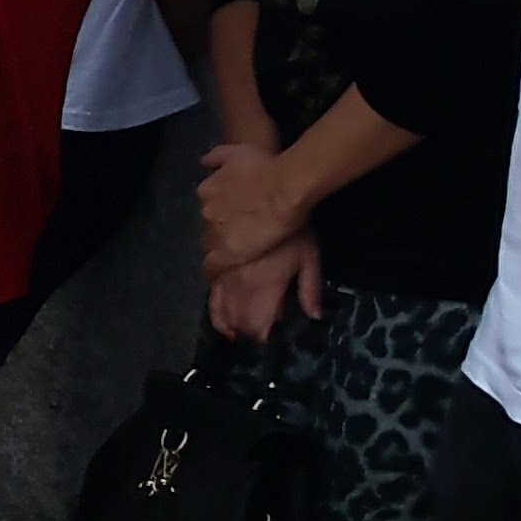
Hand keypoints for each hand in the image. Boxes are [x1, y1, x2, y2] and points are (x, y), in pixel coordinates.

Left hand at [198, 140, 309, 274]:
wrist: (285, 188)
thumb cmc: (268, 167)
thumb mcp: (239, 152)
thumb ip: (217, 156)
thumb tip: (203, 162)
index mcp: (207, 190)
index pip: (208, 210)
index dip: (219, 218)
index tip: (231, 223)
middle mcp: (207, 211)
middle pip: (209, 227)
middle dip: (221, 231)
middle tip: (240, 235)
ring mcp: (215, 232)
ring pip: (212, 245)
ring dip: (221, 248)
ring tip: (238, 253)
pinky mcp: (227, 251)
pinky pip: (214, 265)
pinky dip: (217, 269)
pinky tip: (224, 272)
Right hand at [209, 232, 323, 342]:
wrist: (269, 185)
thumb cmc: (295, 225)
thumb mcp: (310, 257)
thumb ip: (309, 289)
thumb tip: (314, 316)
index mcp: (260, 287)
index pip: (253, 323)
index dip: (257, 332)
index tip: (264, 335)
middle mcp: (233, 280)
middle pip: (229, 313)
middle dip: (237, 326)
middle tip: (244, 330)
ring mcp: (217, 260)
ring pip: (213, 296)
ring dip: (221, 311)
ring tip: (226, 319)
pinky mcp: (206, 241)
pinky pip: (206, 269)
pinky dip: (212, 280)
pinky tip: (217, 280)